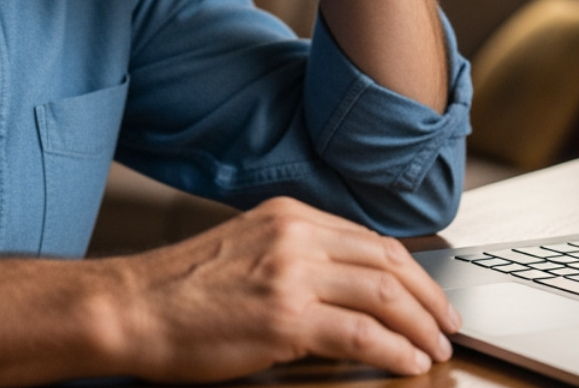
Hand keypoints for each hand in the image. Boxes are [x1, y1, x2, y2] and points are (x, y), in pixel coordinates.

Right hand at [101, 196, 459, 380]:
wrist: (130, 308)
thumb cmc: (178, 291)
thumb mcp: (247, 250)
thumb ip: (295, 257)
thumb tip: (347, 287)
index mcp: (290, 217)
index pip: (371, 240)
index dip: (410, 271)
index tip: (429, 295)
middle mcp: (297, 236)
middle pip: (388, 262)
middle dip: (428, 297)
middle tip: (448, 323)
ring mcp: (292, 274)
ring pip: (384, 294)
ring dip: (420, 325)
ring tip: (436, 348)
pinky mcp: (285, 317)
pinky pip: (360, 334)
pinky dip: (394, 349)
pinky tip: (408, 362)